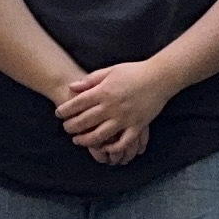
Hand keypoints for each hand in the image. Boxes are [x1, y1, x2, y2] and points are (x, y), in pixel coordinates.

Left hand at [54, 62, 171, 165]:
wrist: (160, 77)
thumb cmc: (135, 71)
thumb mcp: (111, 71)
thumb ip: (91, 80)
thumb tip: (72, 87)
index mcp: (104, 91)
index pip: (78, 104)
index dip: (65, 110)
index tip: (58, 114)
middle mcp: (112, 107)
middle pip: (85, 121)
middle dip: (71, 126)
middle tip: (66, 128)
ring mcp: (125, 118)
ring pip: (100, 135)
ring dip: (85, 140)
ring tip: (77, 140)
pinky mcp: (137, 126)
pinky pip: (123, 142)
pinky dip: (112, 148)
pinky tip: (104, 148)